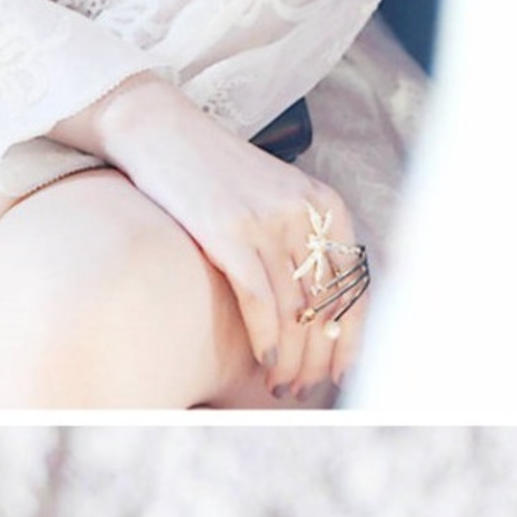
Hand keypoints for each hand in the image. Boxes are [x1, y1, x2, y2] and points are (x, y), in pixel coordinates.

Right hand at [51, 73, 365, 399]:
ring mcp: (267, 219)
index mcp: (325, 204)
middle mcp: (303, 211)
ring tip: (280, 384)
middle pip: (326, 306)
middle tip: (303, 387)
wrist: (161, 129)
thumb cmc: (216, 172)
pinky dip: (265, 337)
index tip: (339, 372)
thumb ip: (301, 242)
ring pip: (294, 312)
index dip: (350, 339)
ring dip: (291, 359)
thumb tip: (319, 317)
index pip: (355, 287)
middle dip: (318, 357)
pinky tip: (262, 359)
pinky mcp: (229, 230)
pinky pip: (259, 300)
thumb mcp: (275, 196)